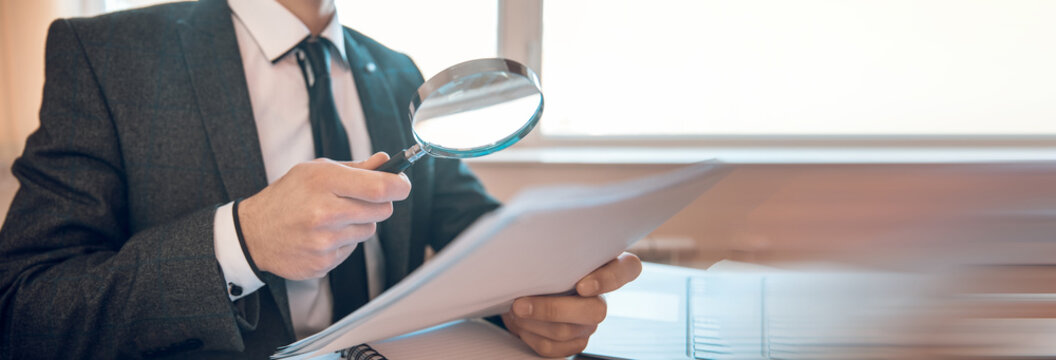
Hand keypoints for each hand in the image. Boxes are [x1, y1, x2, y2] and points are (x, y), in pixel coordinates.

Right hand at [238, 153, 410, 279]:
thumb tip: (386, 161)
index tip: (402, 184)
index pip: (380, 187)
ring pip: (370, 230)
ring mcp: (324, 241)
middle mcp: (325, 212)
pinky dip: (343, 242)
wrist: (253, 233)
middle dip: (378, 203)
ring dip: (359, 223)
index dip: (400, 185)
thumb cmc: (287, 197)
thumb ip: (354, 168)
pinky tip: (322, 235)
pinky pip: (352, 249)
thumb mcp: (314, 171)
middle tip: (360, 200)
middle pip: (383, 210)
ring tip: (332, 218)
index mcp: (323, 182)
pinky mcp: (323, 263)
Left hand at [502, 252, 642, 357]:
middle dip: (552, 310)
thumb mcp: (550, 251)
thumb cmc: (542, 263)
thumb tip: (531, 254)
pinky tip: (520, 324)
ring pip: (568, 331)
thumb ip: (554, 250)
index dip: (609, 280)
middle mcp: (602, 298)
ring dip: (533, 322)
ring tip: (514, 310)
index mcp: (607, 264)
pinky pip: (555, 348)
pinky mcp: (575, 342)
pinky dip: (530, 336)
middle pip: (595, 311)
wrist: (525, 289)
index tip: (581, 286)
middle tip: (520, 304)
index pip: (629, 269)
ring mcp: (590, 323)